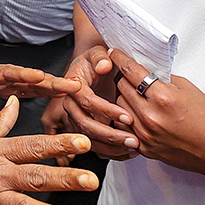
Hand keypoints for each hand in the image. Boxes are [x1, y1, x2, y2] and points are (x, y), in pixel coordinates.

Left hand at [0, 36, 81, 112]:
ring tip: (76, 87)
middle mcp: (3, 74)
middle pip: (30, 77)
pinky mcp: (12, 85)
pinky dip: (49, 90)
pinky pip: (33, 88)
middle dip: (51, 80)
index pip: (8, 72)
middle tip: (72, 83)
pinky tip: (65, 94)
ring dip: (55, 85)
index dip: (23, 75)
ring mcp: (10, 79)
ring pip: (36, 82)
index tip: (39, 76)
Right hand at [58, 45, 139, 159]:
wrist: (94, 68)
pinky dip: (111, 151)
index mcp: (72, 87)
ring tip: (133, 147)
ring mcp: (76, 119)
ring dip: (111, 146)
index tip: (128, 117)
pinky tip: (128, 152)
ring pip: (89, 139)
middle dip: (109, 135)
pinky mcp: (84, 129)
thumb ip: (100, 57)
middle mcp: (71, 105)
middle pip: (85, 125)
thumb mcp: (98, 52)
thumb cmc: (97, 61)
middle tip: (132, 139)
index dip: (107, 110)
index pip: (88, 102)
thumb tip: (104, 66)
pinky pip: (95, 145)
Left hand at [110, 49, 204, 175]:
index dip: (120, 58)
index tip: (114, 52)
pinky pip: (123, 126)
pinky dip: (127, 117)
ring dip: (125, 98)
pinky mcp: (144, 147)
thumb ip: (163, 78)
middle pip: (121, 87)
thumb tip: (144, 69)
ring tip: (137, 97)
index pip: (131, 71)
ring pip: (119, 106)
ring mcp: (145, 134)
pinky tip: (138, 114)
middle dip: (124, 78)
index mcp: (163, 97)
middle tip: (131, 76)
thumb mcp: (187, 89)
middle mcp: (151, 116)